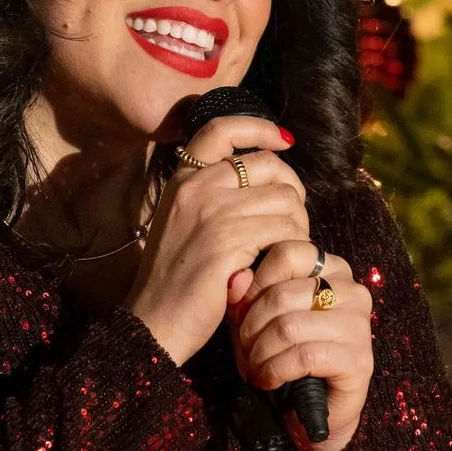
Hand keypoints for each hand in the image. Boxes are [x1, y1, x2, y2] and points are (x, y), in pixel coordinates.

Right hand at [126, 117, 308, 364]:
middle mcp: (197, 188)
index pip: (222, 128)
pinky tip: (280, 263)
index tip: (282, 141)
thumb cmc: (176, 280)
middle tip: (291, 220)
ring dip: (297, 225)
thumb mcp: (184, 223)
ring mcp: (212, 213)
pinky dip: (293, 247)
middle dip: (292, 190)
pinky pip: (284, 230)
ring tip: (286, 247)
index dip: (259, 128)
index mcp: (184, 180)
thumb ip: (214, 196)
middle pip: (268, 165)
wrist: (154, 322)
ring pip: (285, 199)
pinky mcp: (228, 242)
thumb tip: (266, 177)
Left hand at [233, 239, 372, 450]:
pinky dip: (275, 370)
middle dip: (251, 326)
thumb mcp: (257, 320)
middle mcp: (352, 291)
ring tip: (253, 367)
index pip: (288, 252)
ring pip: (289, 326)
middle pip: (283, 293)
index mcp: (332, 270)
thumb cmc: (284, 357)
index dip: (255, 282)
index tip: (242, 311)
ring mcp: (359, 325)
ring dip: (260, 352)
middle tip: (243, 349)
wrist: (312, 413)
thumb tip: (236, 278)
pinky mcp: (359, 360)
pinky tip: (267, 379)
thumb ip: (246, 294)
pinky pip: (303, 356)